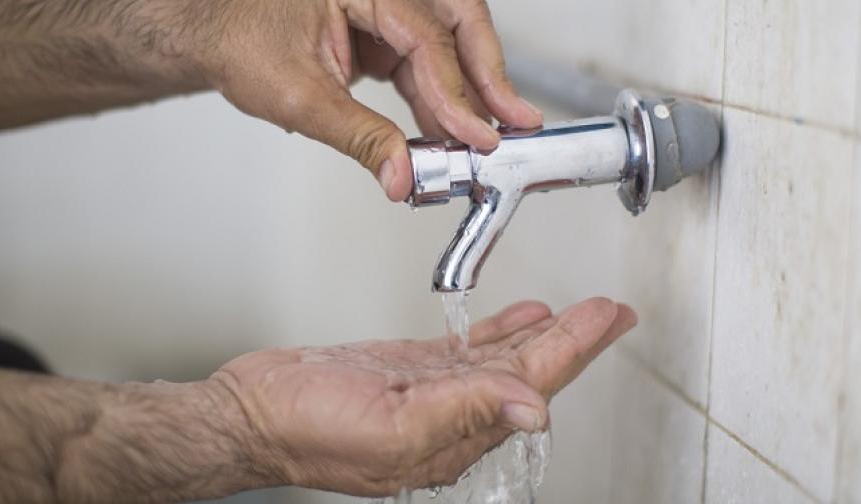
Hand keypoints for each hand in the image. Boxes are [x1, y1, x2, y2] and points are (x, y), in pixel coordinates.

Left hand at [180, 0, 542, 200]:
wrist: (217, 38)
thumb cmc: (242, 43)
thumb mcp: (299, 97)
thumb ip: (359, 137)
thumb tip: (401, 176)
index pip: (425, 38)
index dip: (456, 92)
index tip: (477, 136)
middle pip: (458, 22)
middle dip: (489, 74)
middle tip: (518, 121)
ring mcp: (385, 11)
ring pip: (448, 46)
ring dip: (470, 95)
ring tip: (488, 139)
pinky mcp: (384, 36)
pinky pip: (426, 66)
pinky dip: (440, 102)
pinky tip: (451, 135)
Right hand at [210, 297, 635, 496]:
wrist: (250, 415)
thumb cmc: (303, 431)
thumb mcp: (389, 424)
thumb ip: (464, 411)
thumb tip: (534, 410)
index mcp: (454, 434)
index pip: (531, 383)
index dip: (575, 347)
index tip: (608, 317)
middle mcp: (451, 417)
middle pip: (528, 370)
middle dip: (573, 338)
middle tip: (610, 311)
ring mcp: (429, 393)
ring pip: (502, 359)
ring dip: (544, 333)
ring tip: (579, 312)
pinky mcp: (406, 373)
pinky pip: (467, 351)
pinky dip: (499, 332)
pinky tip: (520, 318)